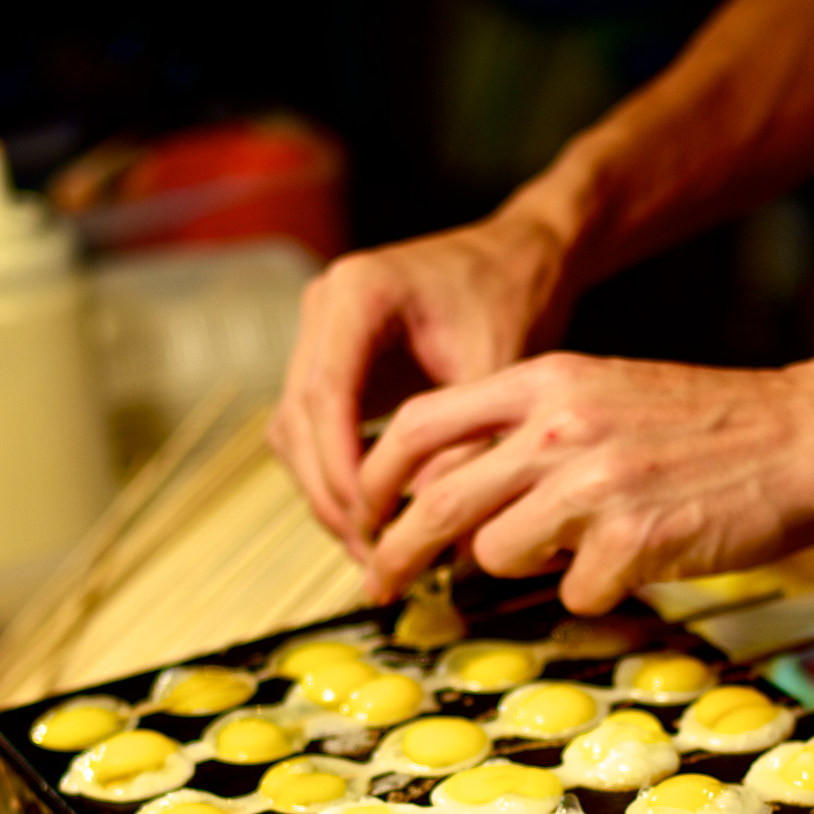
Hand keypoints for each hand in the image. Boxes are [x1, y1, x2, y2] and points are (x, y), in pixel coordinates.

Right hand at [268, 212, 576, 560]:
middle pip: (298, 419)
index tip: (370, 522)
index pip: (325, 395)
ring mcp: (318, 334)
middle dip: (331, 494)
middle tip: (372, 553)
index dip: (340, 468)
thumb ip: (465, 442)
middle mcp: (324, 307)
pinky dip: (334, 474)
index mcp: (359, 293)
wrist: (517, 260)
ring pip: (295, 432)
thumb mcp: (497, 369)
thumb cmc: (513, 297)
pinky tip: (374, 514)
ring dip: (327, 492)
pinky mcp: (328, 360)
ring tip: (373, 547)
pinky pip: (311, 429)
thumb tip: (438, 527)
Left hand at [353, 351, 813, 612]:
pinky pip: (572, 594)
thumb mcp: (605, 396)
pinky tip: (642, 561)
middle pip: (437, 503)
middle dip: (396, 554)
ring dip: (524, 568)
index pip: (419, 425)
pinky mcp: (633, 542)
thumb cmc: (709, 426)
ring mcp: (594, 485)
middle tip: (381, 588)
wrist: (810, 434)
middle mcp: (559, 426)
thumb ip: (532, 431)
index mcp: (546, 380)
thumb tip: (455, 498)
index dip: (375, 479)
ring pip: (496, 554)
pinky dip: (597, 593)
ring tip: (580, 549)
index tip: (360, 516)